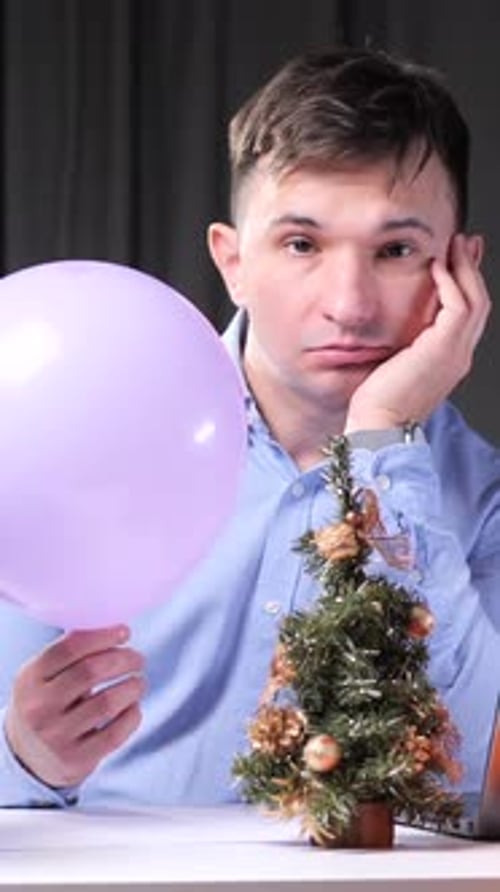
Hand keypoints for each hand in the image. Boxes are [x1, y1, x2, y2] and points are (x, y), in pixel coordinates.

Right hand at [5, 625, 144, 787]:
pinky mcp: (75, 760)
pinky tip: (133, 706)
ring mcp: (55, 736)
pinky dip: (132, 715)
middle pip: (91, 671)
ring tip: (139, 682)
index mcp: (30, 678)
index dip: (103, 636)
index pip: (69, 648)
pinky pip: (115, 734)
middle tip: (138, 658)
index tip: (125, 632)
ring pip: (108, 703)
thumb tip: (112, 625)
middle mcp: (39, 707)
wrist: (29, 755)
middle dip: (124, 659)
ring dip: (133, 686)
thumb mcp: (45, 675)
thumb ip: (71, 652)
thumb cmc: (49, 701)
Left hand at [344, 234, 490, 431]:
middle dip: (472, 269)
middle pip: (479, 304)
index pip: (467, 316)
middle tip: (465, 242)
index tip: (458, 260)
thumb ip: (405, 346)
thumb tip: (397, 328)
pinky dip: (450, 283)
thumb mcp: (396, 367)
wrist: (379, 427)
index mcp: (449, 361)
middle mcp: (459, 357)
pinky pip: (457, 307)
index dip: (466, 285)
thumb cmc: (378, 405)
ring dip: (465, 269)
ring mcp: (455, 354)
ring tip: (454, 245)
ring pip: (474, 301)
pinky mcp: (443, 349)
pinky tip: (436, 267)